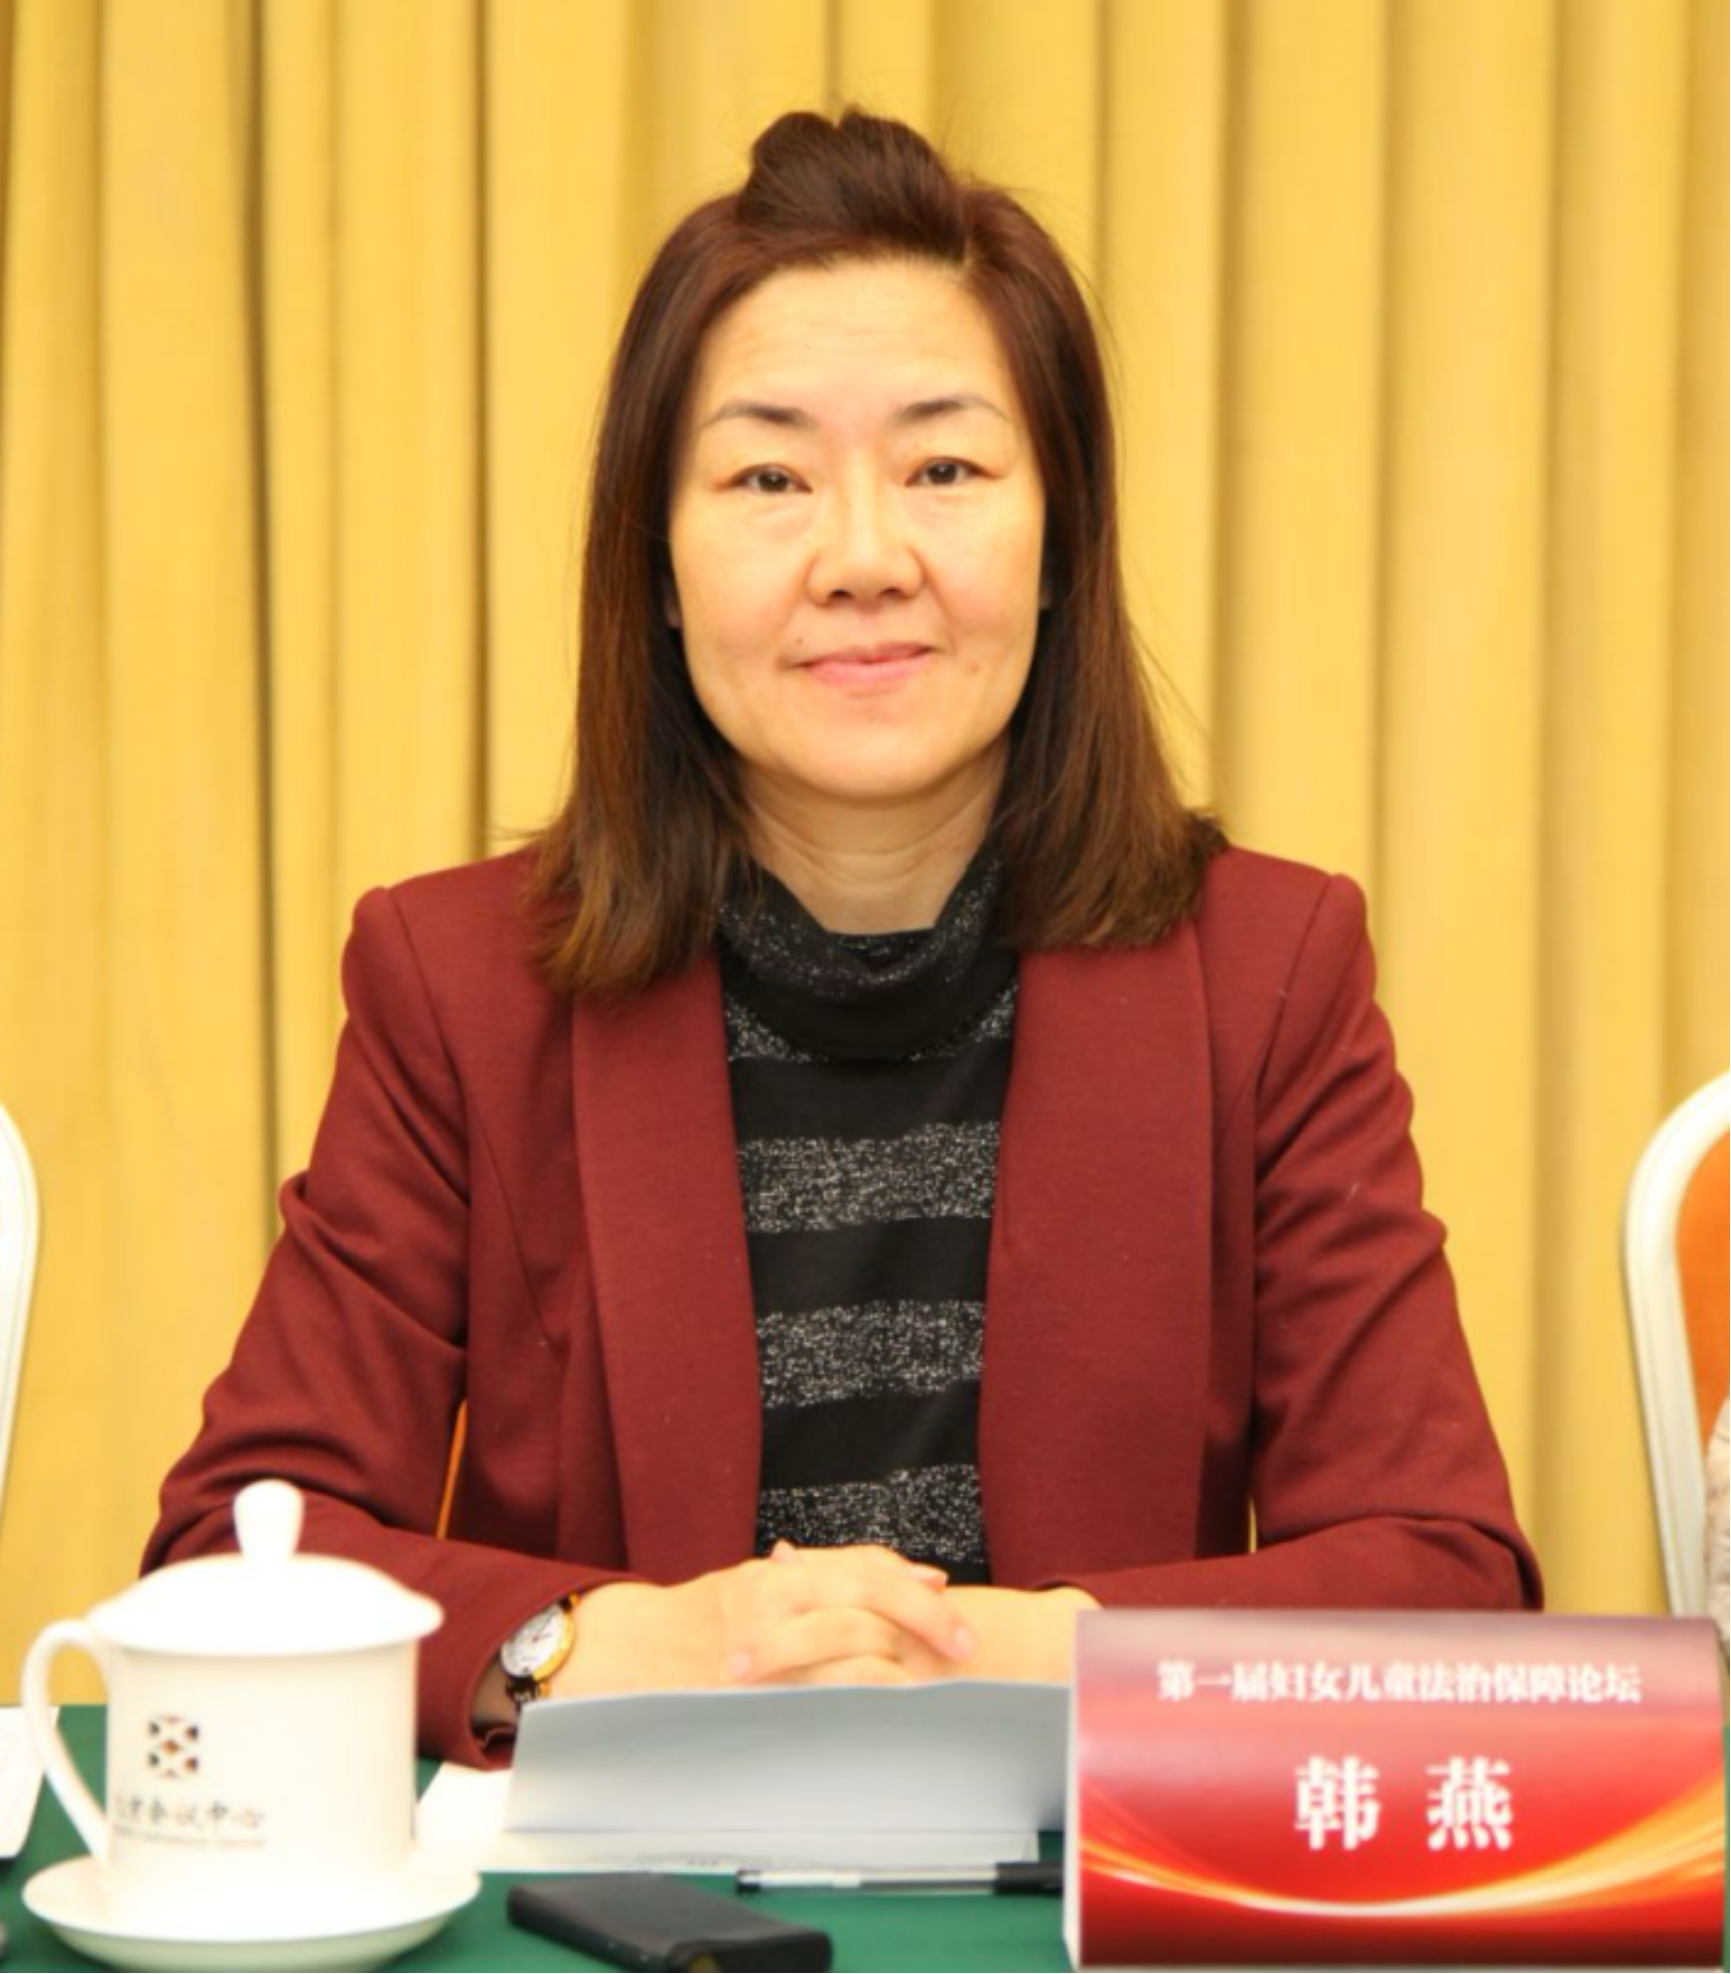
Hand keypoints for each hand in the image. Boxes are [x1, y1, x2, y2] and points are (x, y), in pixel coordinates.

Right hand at [553, 1542, 975, 1695]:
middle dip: (923, 1620)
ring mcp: (768, 1657)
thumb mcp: (752, 1584)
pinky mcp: (759, 1701)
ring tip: (938, 1680)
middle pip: (867, 1602)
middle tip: (963, 1639)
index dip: (910, 1581)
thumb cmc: (696, 1620)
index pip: (860, 1568)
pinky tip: (888, 1711)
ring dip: (903, 1667)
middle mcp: (774, 1606)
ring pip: (851, 1654)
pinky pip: (822, 1702)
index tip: (945, 1596)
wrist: (625, 1656)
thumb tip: (893, 1575)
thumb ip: (815, 1577)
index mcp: (778, 1576)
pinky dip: (861, 1703)